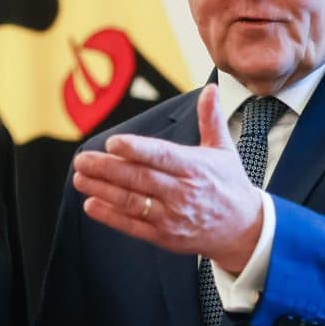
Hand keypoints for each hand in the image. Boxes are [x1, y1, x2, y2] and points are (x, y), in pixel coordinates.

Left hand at [72, 84, 263, 272]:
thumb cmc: (229, 185)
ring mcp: (173, 217)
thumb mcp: (224, 149)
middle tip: (83, 159)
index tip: (112, 142)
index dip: (136, 149)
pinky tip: (91, 204)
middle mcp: (183, 193)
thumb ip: (211, 118)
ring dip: (103, 190)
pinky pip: (133, 226)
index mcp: (195, 168)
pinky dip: (111, 216)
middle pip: (140, 179)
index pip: (162, 156)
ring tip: (80, 177)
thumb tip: (210, 88)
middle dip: (108, 168)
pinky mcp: (165, 237)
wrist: (244, 230)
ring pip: (132, 202)